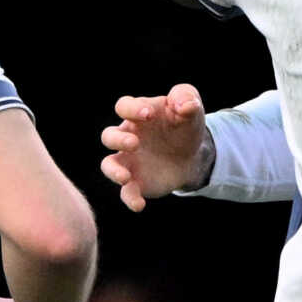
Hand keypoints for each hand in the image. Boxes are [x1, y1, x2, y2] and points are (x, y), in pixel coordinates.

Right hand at [100, 85, 215, 211]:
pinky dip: (129, 198)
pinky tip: (139, 205)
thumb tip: (184, 105)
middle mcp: (127, 137)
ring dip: (113, 171)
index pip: (124, 106)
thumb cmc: (185, 125)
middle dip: (118, 139)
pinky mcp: (136, 182)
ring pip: (109, 164)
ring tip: (125, 177)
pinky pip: (126, 192)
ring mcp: (129, 161)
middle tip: (135, 142)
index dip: (132, 109)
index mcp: (138, 114)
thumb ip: (186, 97)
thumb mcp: (190, 105)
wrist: (193, 154)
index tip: (149, 114)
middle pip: (109, 136)